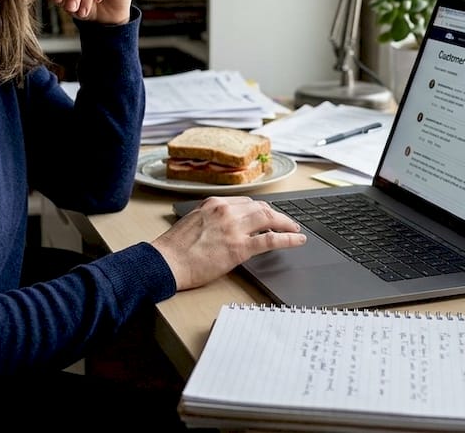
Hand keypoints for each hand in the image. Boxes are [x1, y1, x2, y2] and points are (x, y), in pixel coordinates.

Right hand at [150, 196, 306, 290]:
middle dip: (277, 214)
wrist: (166, 262)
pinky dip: (288, 238)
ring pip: (269, 218)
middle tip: (287, 222)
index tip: (268, 215)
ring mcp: (234, 228)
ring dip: (286, 223)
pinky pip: (271, 239)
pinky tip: (298, 240)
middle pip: (261, 207)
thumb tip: (226, 227)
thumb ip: (212, 219)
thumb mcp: (193, 221)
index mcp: (214, 204)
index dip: (261, 210)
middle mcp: (226, 211)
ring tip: (295, 230)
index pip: (246, 202)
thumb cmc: (175, 248)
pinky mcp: (239, 247)